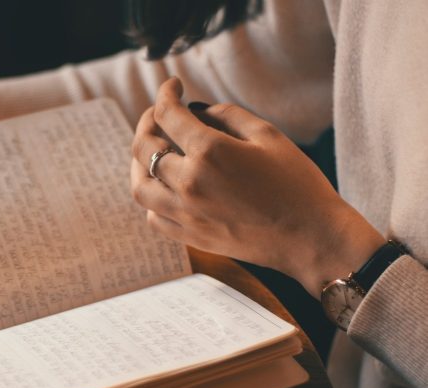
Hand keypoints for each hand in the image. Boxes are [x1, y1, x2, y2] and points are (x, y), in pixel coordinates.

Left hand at [131, 77, 383, 296]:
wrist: (310, 237)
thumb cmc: (297, 183)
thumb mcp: (267, 135)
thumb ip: (226, 115)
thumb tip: (195, 111)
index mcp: (209, 152)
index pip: (169, 114)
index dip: (166, 93)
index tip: (173, 86)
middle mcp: (188, 183)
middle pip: (144, 146)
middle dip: (147, 122)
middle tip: (158, 115)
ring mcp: (186, 214)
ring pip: (139, 186)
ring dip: (138, 163)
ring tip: (151, 151)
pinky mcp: (190, 237)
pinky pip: (153, 217)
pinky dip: (151, 199)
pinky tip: (164, 188)